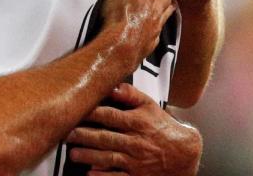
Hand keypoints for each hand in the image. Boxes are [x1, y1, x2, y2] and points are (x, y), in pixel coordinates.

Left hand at [66, 83, 201, 174]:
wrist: (186, 154)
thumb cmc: (163, 128)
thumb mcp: (150, 106)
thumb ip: (130, 94)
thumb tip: (112, 84)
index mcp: (137, 123)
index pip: (110, 116)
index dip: (91, 113)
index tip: (74, 110)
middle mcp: (136, 142)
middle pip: (105, 137)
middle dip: (84, 136)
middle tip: (65, 134)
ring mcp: (136, 161)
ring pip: (109, 158)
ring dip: (89, 156)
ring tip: (73, 154)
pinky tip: (91, 173)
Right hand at [99, 0, 175, 64]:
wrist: (121, 46)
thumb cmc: (118, 13)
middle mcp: (159, 5)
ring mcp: (158, 23)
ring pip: (168, 9)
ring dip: (165, 4)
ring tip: (158, 2)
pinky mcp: (154, 39)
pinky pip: (160, 27)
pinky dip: (158, 23)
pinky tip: (152, 24)